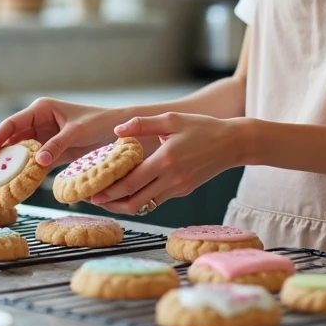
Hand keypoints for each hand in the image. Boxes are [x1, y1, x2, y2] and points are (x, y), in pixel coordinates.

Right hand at [0, 97, 122, 167]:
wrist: (118, 130)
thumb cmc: (99, 122)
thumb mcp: (76, 132)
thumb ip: (57, 145)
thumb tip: (38, 161)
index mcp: (41, 109)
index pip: (12, 123)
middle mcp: (39, 122)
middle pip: (12, 139)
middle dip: (0, 155)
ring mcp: (45, 137)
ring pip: (22, 152)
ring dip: (12, 166)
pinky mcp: (52, 152)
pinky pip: (35, 162)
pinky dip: (27, 172)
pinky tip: (19, 185)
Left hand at [89, 113, 244, 215]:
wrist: (232, 143)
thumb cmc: (202, 127)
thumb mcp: (171, 119)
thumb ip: (143, 124)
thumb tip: (117, 130)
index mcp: (165, 160)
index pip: (131, 182)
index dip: (109, 191)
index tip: (93, 192)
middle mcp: (171, 179)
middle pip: (135, 201)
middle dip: (112, 203)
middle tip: (94, 200)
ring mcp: (178, 188)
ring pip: (146, 205)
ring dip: (125, 204)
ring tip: (109, 198)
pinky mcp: (184, 191)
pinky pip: (158, 199)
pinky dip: (142, 199)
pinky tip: (131, 191)